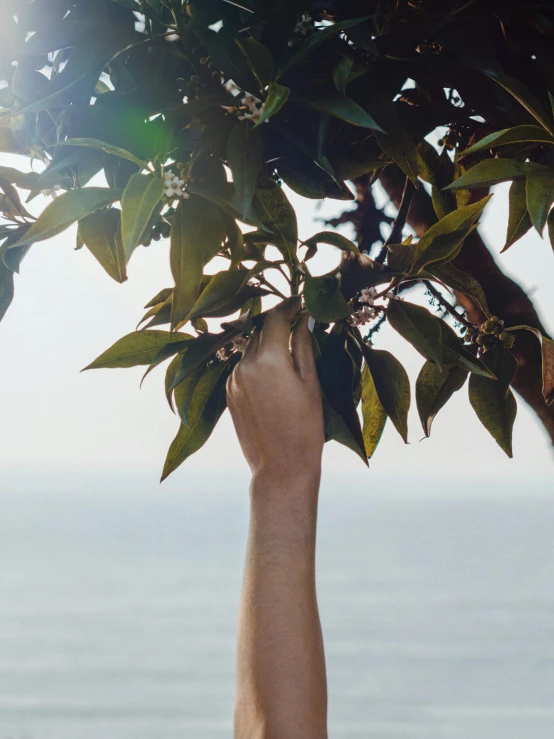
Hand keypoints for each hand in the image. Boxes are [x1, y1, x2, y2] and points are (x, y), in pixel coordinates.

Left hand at [227, 299, 324, 479]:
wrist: (280, 467)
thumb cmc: (305, 428)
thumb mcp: (310, 384)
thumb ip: (304, 346)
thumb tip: (304, 318)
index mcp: (269, 360)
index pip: (276, 318)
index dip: (289, 306)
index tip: (301, 300)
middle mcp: (245, 365)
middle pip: (261, 330)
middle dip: (278, 322)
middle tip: (297, 318)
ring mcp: (233, 379)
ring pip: (250, 347)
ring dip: (267, 342)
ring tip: (288, 347)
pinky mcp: (229, 392)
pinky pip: (243, 365)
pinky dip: (258, 361)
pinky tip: (274, 372)